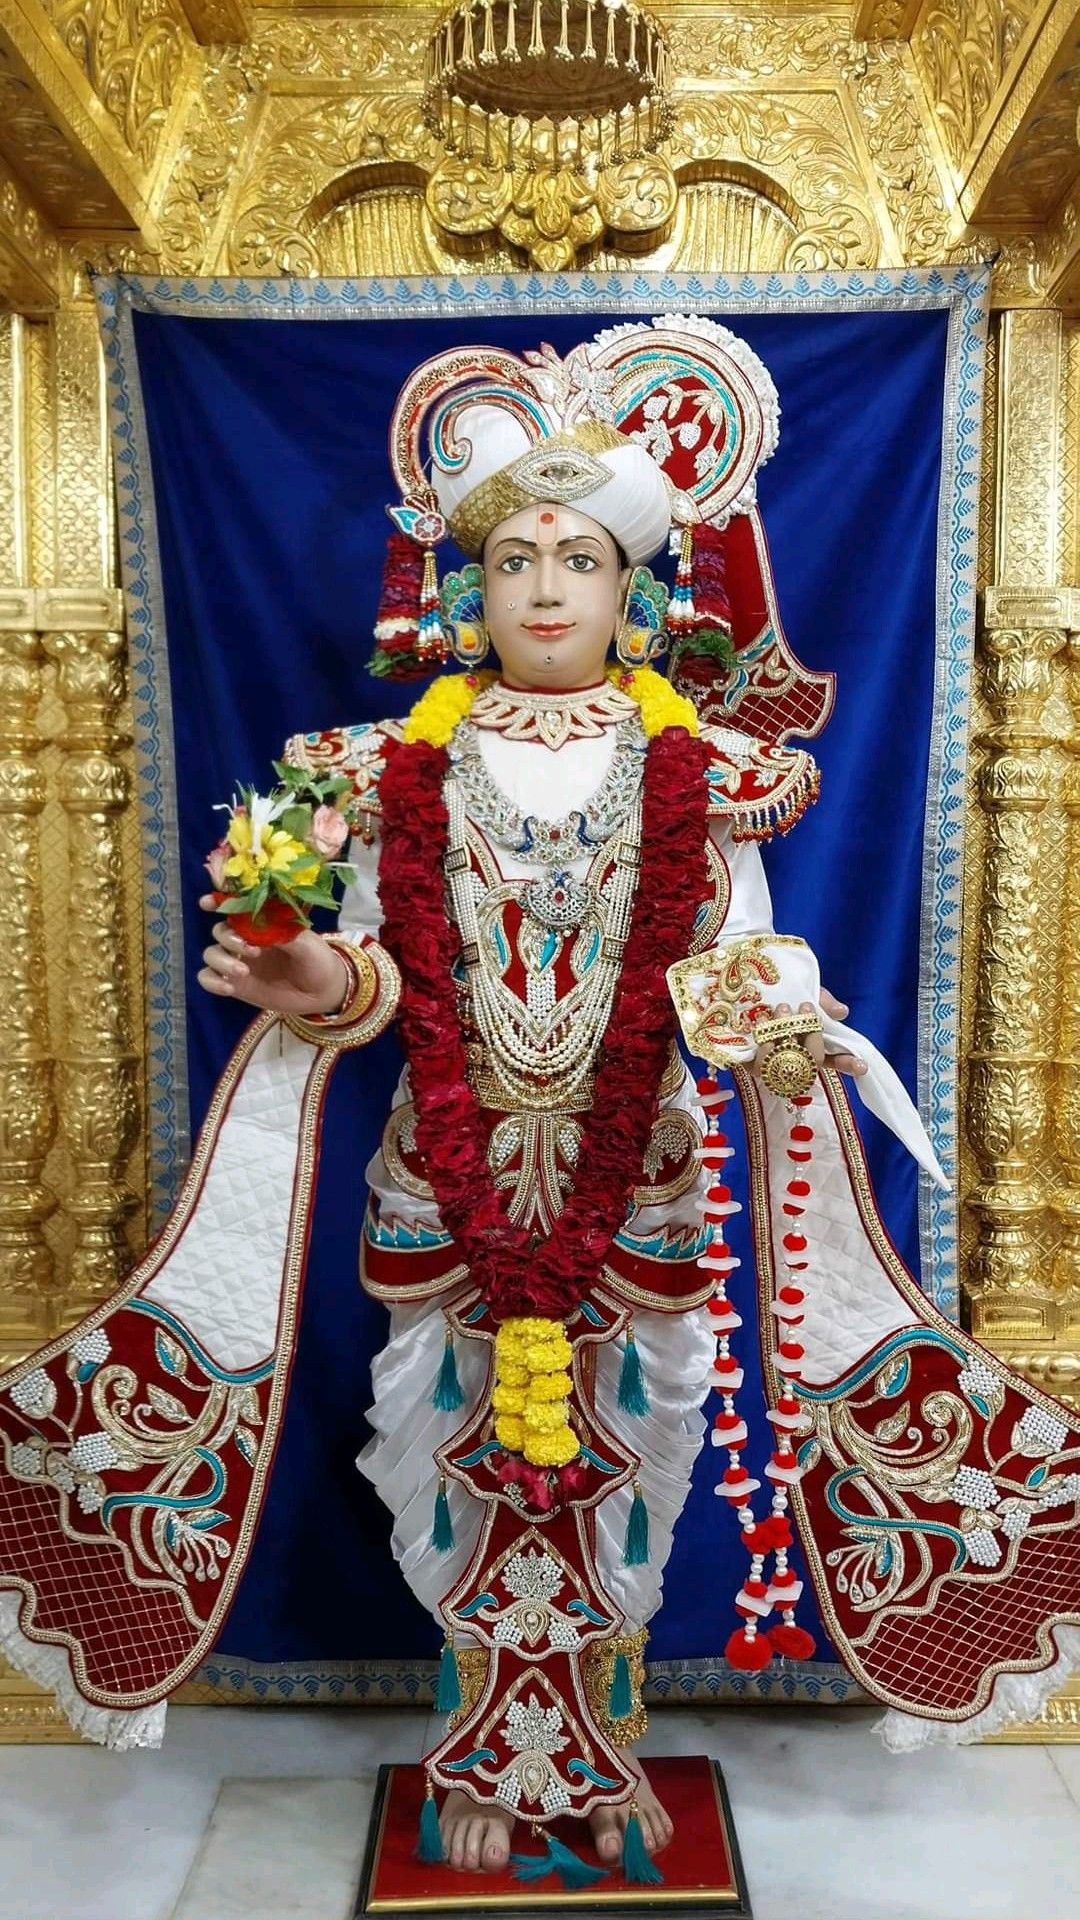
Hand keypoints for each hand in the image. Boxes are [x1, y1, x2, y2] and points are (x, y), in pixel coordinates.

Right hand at [196, 894, 349, 1016]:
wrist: (322, 992)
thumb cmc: (316, 959)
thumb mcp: (305, 943)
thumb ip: (281, 933)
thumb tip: (260, 925)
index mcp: (261, 921)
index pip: (234, 907)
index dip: (217, 902)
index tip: (207, 903)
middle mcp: (245, 939)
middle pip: (219, 931)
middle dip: (228, 937)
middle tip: (253, 951)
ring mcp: (237, 961)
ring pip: (211, 954)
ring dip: (221, 960)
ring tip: (243, 972)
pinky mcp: (235, 984)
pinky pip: (208, 979)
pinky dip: (213, 981)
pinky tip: (229, 988)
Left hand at [753, 997, 866, 1080]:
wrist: (736, 983)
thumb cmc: (775, 992)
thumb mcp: (803, 991)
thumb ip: (822, 1001)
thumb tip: (842, 1012)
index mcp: (810, 1045)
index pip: (834, 1060)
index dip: (848, 1064)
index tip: (863, 1065)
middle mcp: (794, 1059)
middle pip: (814, 1061)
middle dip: (813, 1036)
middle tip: (806, 1008)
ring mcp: (772, 1064)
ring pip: (789, 1062)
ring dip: (789, 1035)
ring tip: (783, 1008)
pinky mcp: (748, 1064)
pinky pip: (761, 1063)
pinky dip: (765, 1044)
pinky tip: (763, 1023)